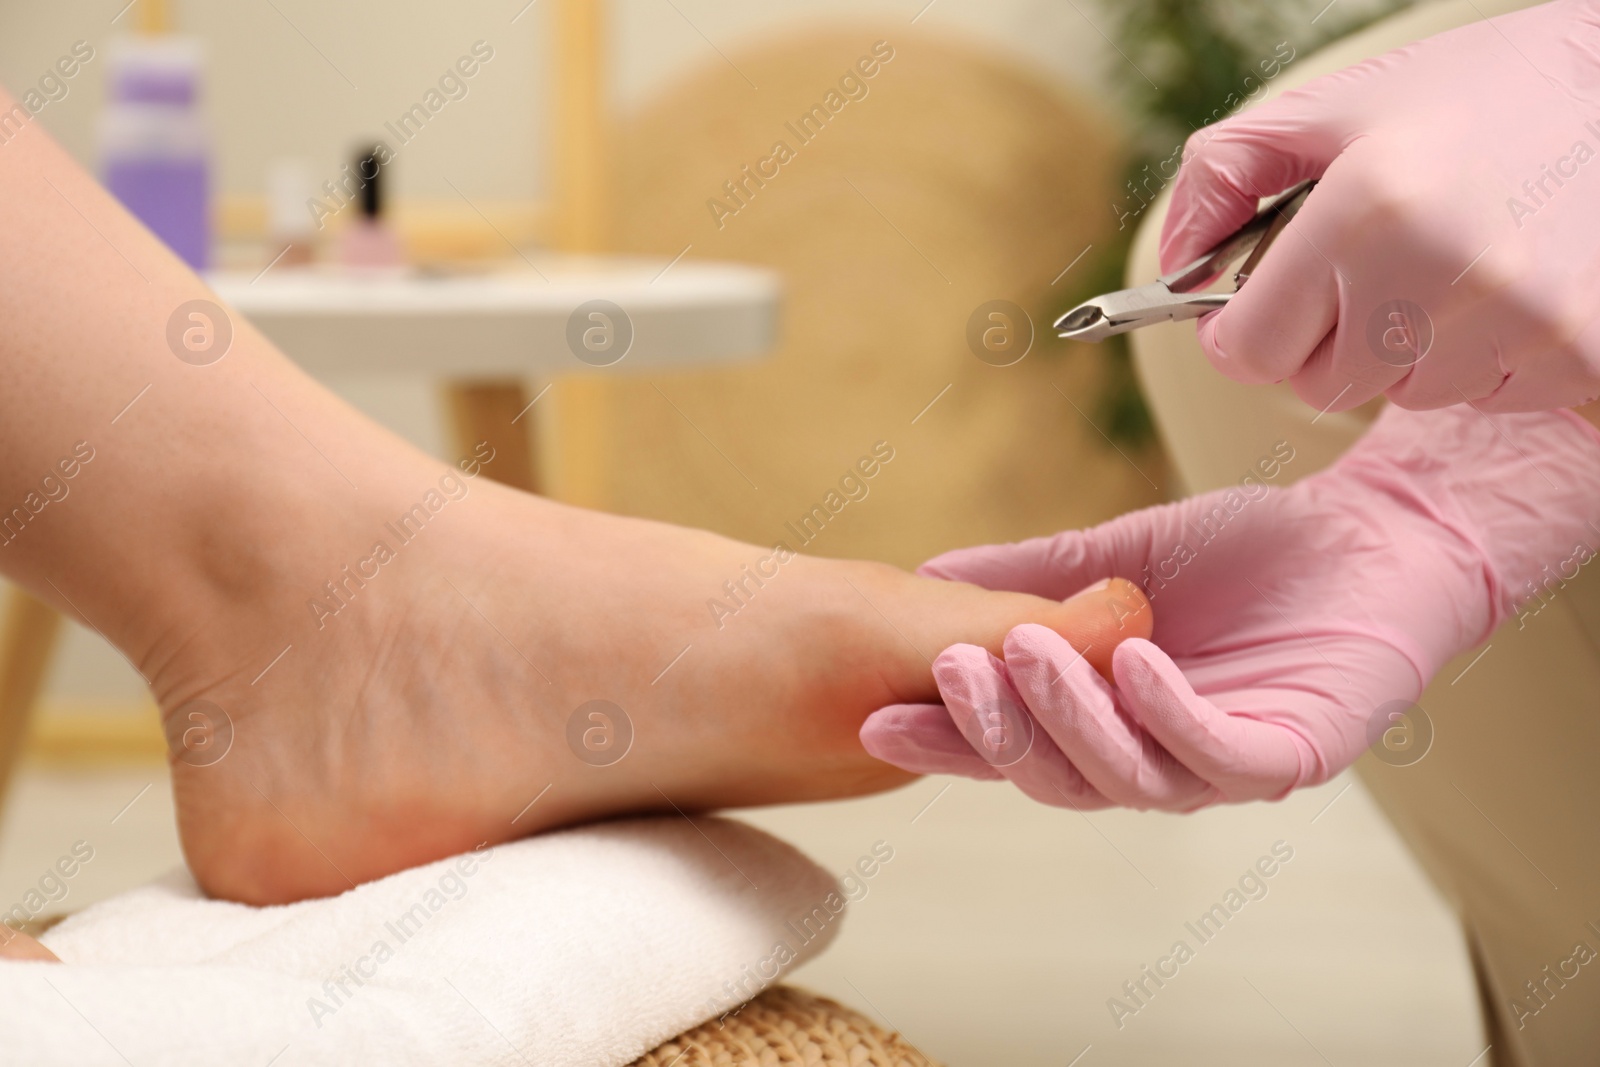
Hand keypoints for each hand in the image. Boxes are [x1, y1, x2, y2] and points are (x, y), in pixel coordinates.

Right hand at [861, 406, 1599, 809]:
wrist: (1374, 531)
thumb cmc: (1251, 554)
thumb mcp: (1117, 557)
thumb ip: (1030, 575)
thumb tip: (927, 578)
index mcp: (1108, 722)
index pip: (1015, 745)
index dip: (949, 738)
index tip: (879, 712)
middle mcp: (1156, 757)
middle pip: (1059, 777)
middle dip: (999, 729)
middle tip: (955, 669)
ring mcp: (1222, 763)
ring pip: (1127, 776)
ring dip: (1071, 717)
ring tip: (1030, 648)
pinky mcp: (1291, 753)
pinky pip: (1217, 754)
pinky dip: (1167, 714)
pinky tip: (1131, 658)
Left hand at [1163, 1, 1599, 412]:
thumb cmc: (1482, 94)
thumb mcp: (1340, 104)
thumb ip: (1227, 174)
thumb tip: (1176, 264)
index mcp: (1367, 210)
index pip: (1251, 351)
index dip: (1245, 331)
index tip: (1260, 310)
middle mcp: (1445, 274)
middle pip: (1323, 386)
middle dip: (1329, 336)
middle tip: (1376, 265)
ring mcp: (1523, 322)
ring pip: (1407, 397)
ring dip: (1411, 349)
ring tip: (1456, 262)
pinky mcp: (1582, 354)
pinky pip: (1487, 398)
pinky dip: (1485, 357)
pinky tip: (1510, 285)